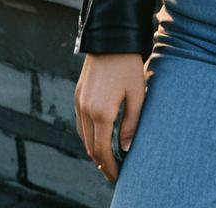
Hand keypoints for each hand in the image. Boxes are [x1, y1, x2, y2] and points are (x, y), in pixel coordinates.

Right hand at [74, 52, 145, 182]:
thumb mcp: (137, 94)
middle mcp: (85, 110)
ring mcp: (79, 102)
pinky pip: (80, 122)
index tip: (117, 176)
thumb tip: (126, 149)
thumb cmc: (129, 66)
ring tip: (107, 157)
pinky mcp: (78, 94)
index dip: (109, 167)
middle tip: (113, 171)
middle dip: (101, 162)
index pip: (101, 151)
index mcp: (101, 113)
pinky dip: (88, 134)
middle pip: (90, 147)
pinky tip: (98, 136)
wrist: (111, 38)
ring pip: (83, 136)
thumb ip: (132, 124)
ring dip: (93, 149)